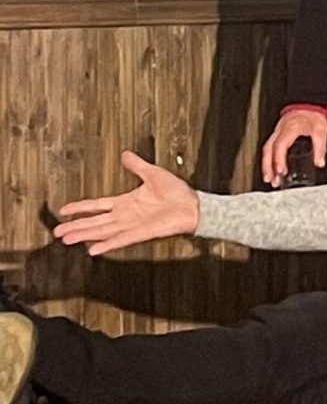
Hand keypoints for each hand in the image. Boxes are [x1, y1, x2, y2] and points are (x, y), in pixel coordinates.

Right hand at [55, 152, 202, 254]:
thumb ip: (137, 165)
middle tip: (57, 232)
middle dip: (76, 226)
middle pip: (95, 221)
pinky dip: (107, 244)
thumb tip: (125, 154)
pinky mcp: (140, 233)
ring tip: (67, 239)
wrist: (193, 206)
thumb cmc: (176, 192)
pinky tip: (93, 249)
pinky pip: (120, 240)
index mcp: (126, 202)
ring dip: (85, 235)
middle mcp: (125, 215)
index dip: (80, 208)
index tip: (64, 211)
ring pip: (102, 231)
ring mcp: (131, 225)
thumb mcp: (153, 173)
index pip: (97, 205)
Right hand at [261, 106, 326, 183]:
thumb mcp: (321, 130)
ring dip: (266, 165)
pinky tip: (272, 169)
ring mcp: (277, 132)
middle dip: (268, 166)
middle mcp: (280, 131)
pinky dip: (269, 159)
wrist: (308, 105)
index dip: (279, 159)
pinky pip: (269, 148)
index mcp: (289, 129)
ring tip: (270, 179)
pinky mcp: (277, 134)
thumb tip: (319, 163)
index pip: (280, 146)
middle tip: (272, 180)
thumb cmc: (313, 116)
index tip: (281, 171)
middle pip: (268, 150)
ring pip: (266, 150)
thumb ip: (320, 147)